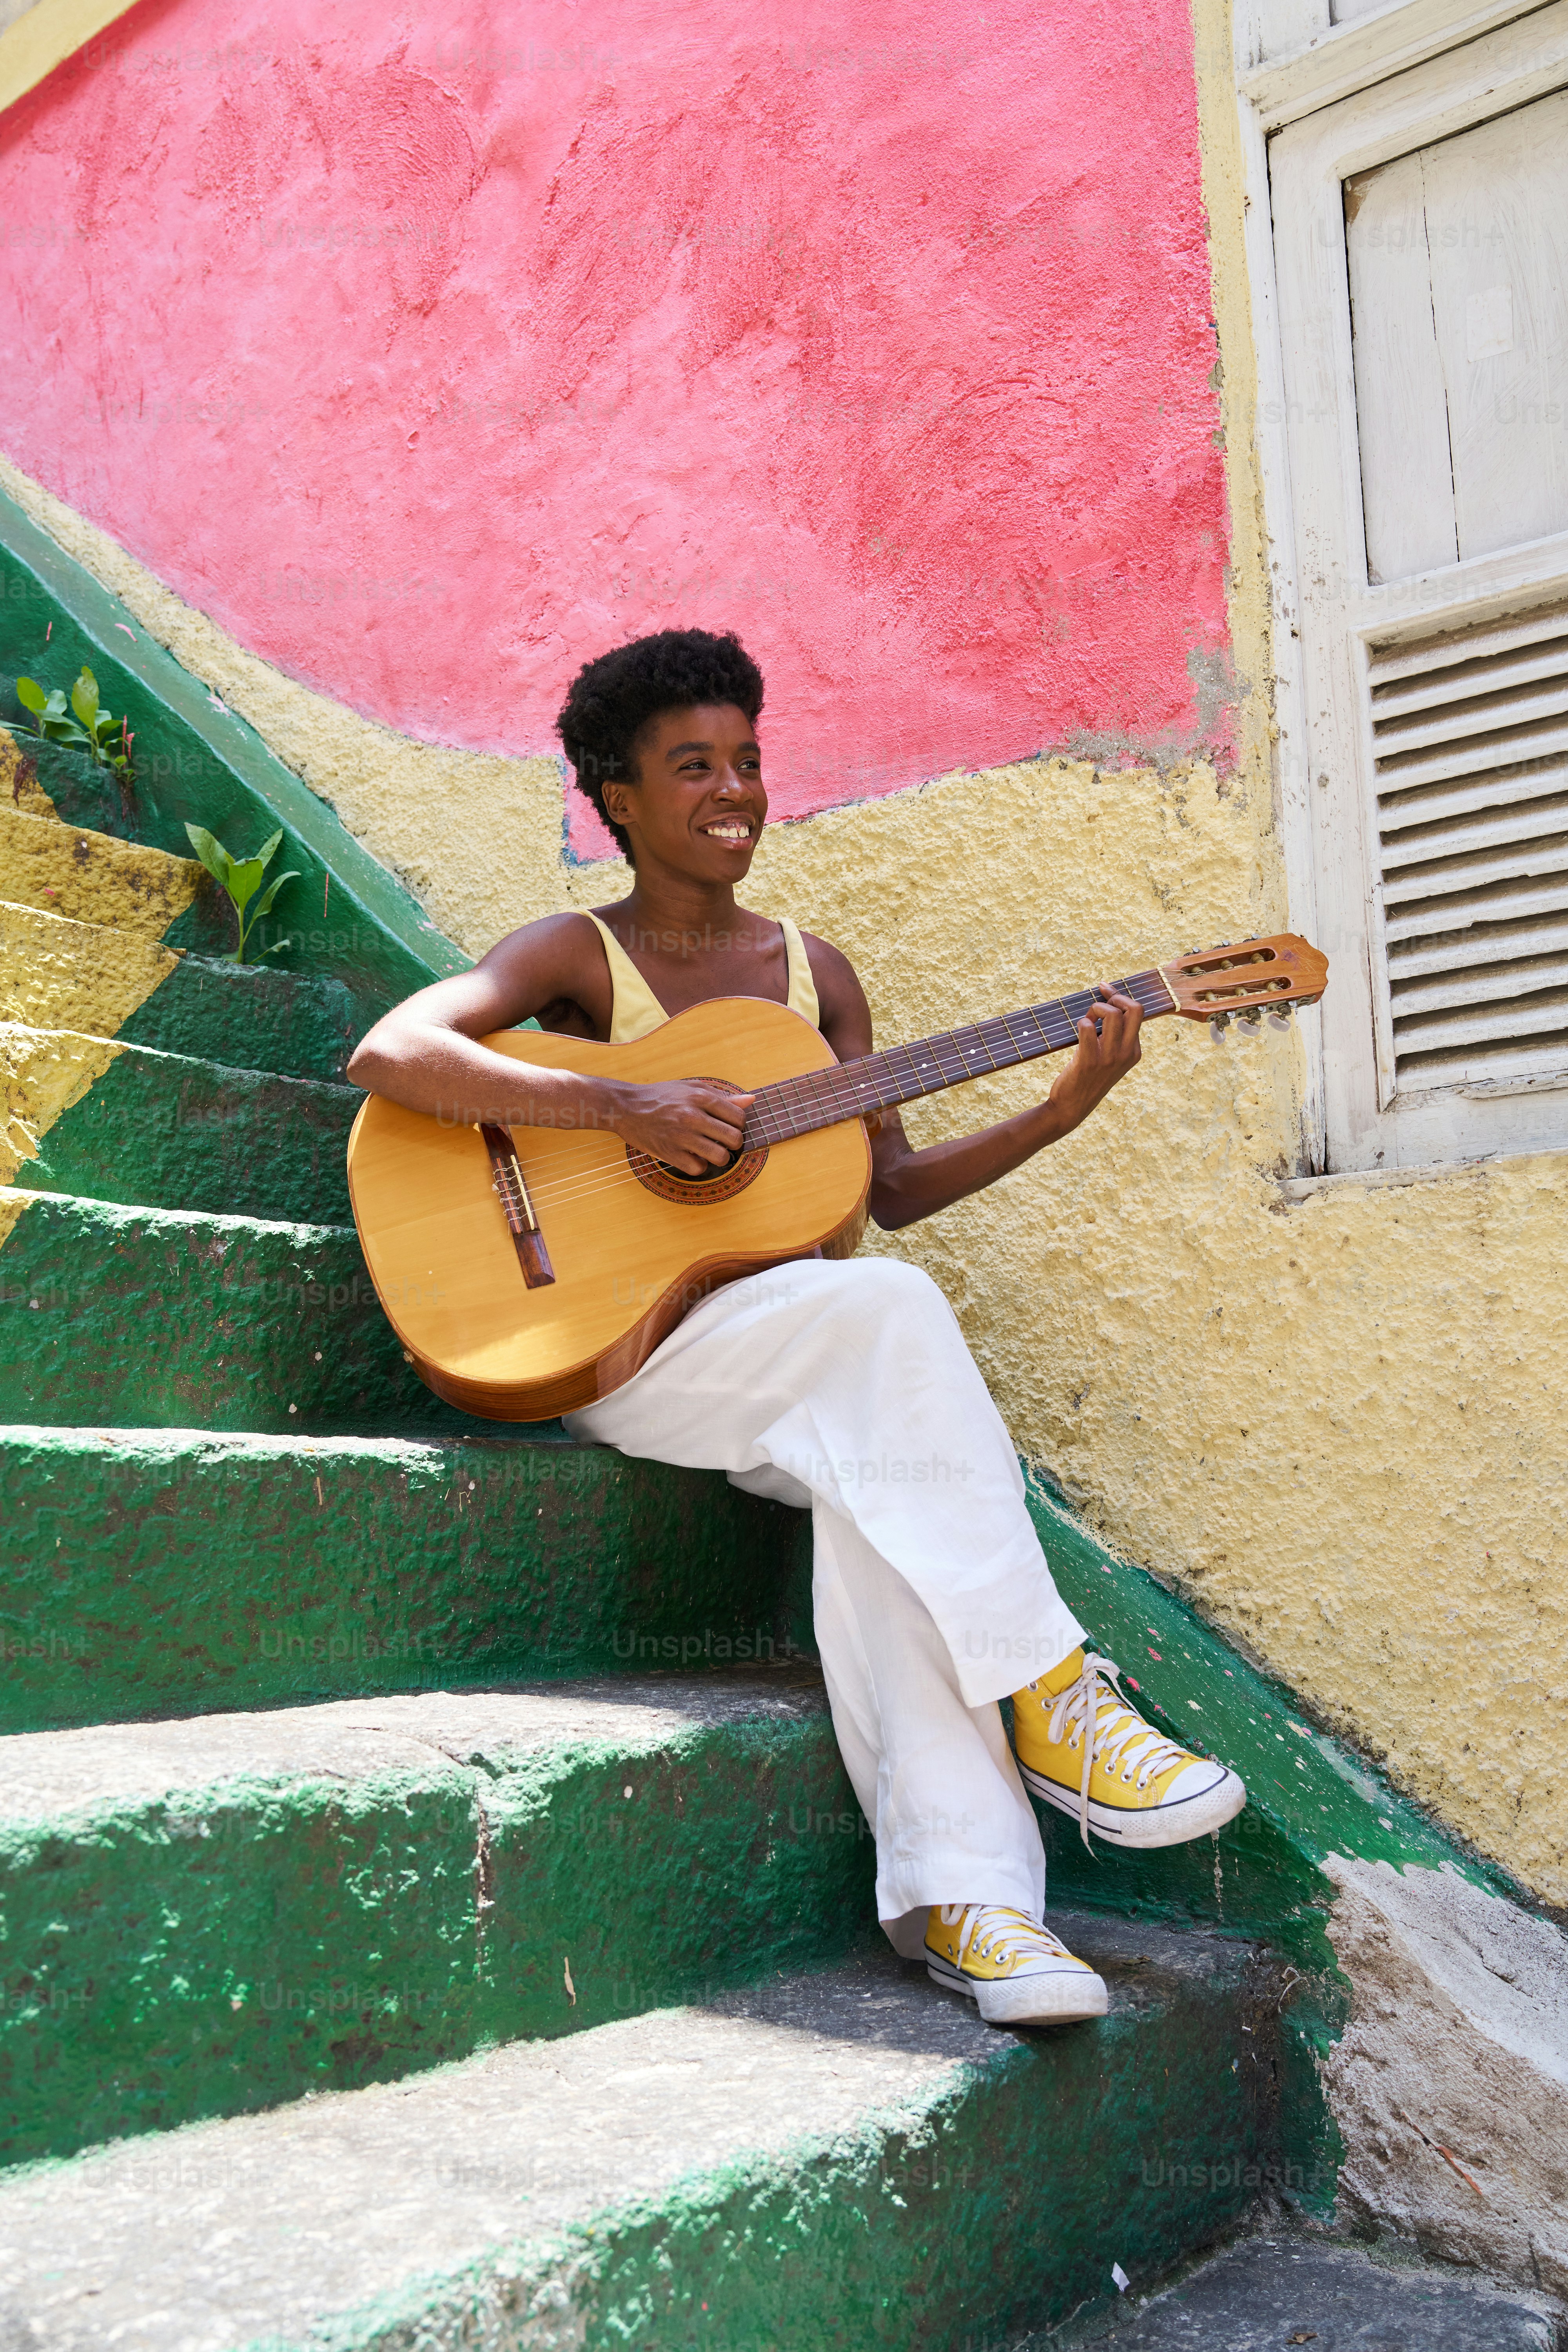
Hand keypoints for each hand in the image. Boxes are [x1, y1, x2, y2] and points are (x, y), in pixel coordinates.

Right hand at [606, 1078, 754, 1174]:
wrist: (626, 1107)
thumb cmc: (661, 1096)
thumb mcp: (691, 1088)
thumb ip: (721, 1096)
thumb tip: (751, 1100)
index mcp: (700, 1097)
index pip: (738, 1117)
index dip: (738, 1124)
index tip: (729, 1125)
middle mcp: (692, 1117)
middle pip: (734, 1138)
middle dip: (733, 1142)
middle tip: (723, 1140)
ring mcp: (681, 1137)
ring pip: (720, 1157)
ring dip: (720, 1157)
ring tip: (711, 1150)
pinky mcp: (670, 1154)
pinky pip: (698, 1169)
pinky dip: (699, 1165)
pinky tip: (693, 1156)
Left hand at [1046, 985, 1142, 1132]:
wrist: (1072, 1106)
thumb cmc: (1088, 1077)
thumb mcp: (1110, 1058)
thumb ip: (1114, 1035)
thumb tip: (1105, 1003)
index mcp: (1134, 1051)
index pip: (1138, 1013)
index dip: (1120, 997)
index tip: (1105, 991)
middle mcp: (1126, 1053)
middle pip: (1135, 1009)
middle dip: (1116, 997)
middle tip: (1099, 1001)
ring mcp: (1109, 1058)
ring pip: (1112, 1014)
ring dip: (1095, 1008)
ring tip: (1087, 1019)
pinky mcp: (1089, 1061)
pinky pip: (1087, 1027)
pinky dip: (1081, 1022)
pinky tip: (1078, 1029)